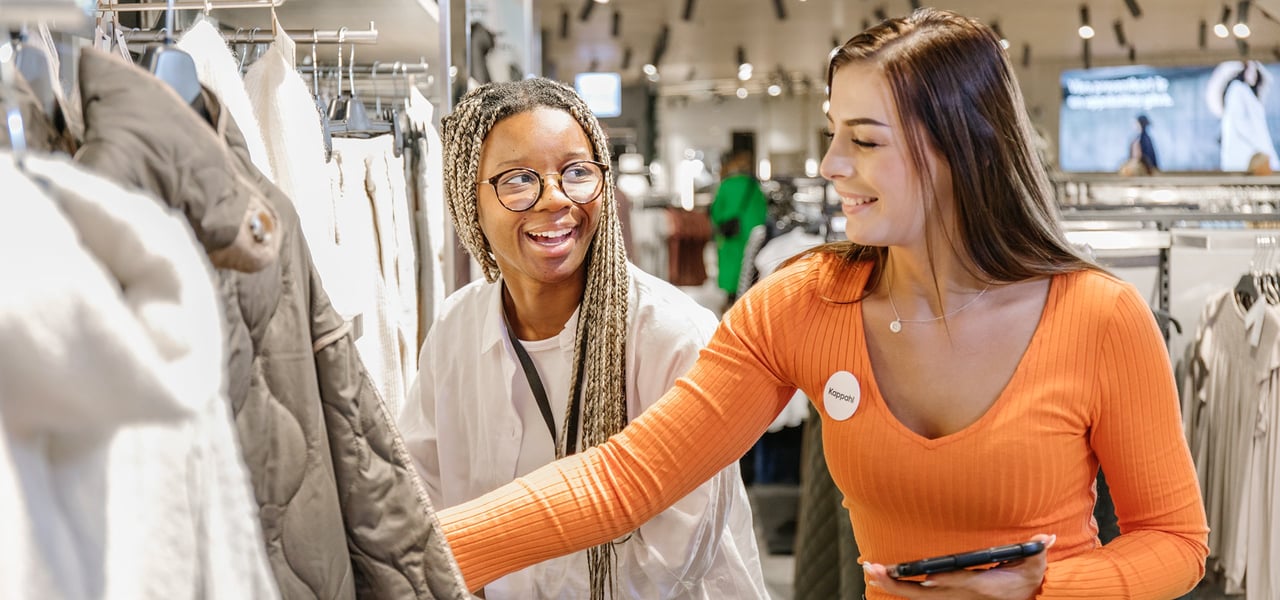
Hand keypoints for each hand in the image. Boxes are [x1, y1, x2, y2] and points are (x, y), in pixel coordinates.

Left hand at [861, 534, 1055, 599]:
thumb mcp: (1033, 563)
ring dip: (892, 585)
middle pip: (924, 593)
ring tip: (871, 572)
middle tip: (874, 569)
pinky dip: (900, 588)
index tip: (920, 574)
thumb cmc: (1028, 577)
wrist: (1027, 597)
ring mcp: (953, 599)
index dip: (937, 580)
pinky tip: (883, 580)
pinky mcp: (948, 598)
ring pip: (917, 597)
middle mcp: (962, 595)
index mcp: (980, 585)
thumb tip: (1046, 539)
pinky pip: (919, 596)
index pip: (955, 583)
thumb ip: (1036, 550)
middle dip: (897, 582)